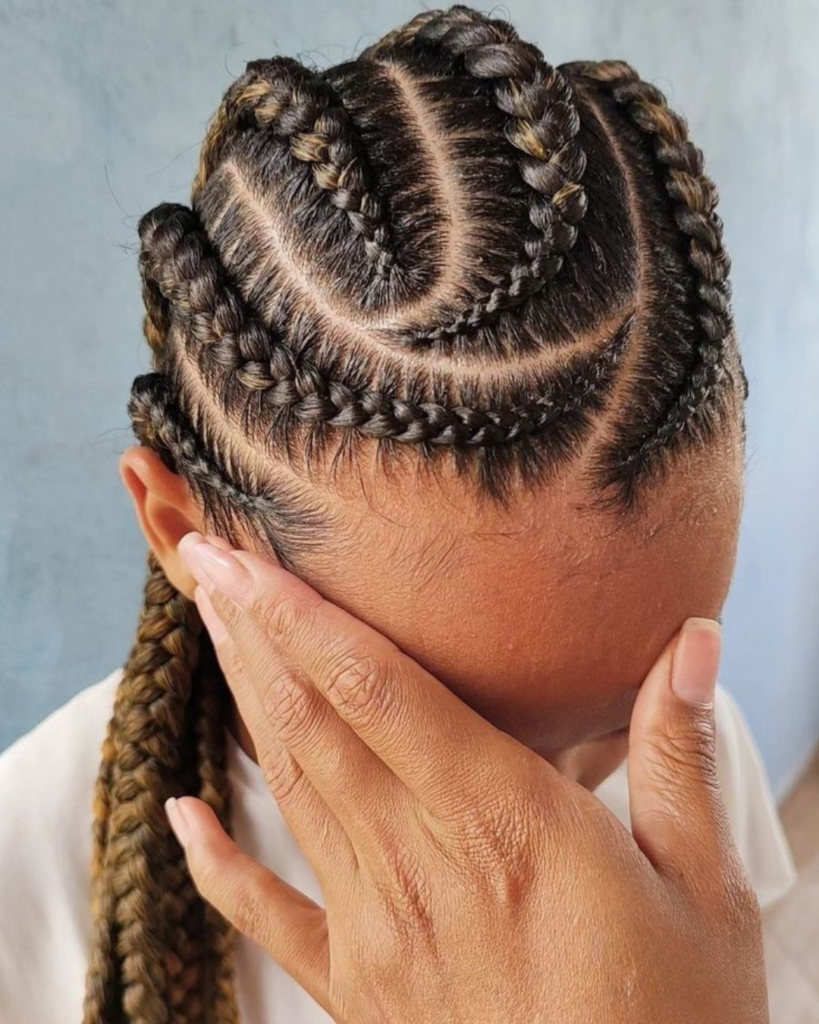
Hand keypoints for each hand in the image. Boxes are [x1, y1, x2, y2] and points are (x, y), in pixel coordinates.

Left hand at [170, 533, 766, 1023]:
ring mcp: (376, 930)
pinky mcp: (358, 989)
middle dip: (252, 633)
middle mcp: (420, 863)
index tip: (249, 559)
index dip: (302, 617)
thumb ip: (681, 757)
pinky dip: (217, 865)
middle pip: (314, 722)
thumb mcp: (706, 889)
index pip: (377, 690)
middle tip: (206, 560)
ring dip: (243, 702)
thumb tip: (692, 643)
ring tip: (210, 629)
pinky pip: (268, 916)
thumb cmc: (671, 1022)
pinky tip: (180, 815)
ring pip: (289, 788)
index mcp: (504, 822)